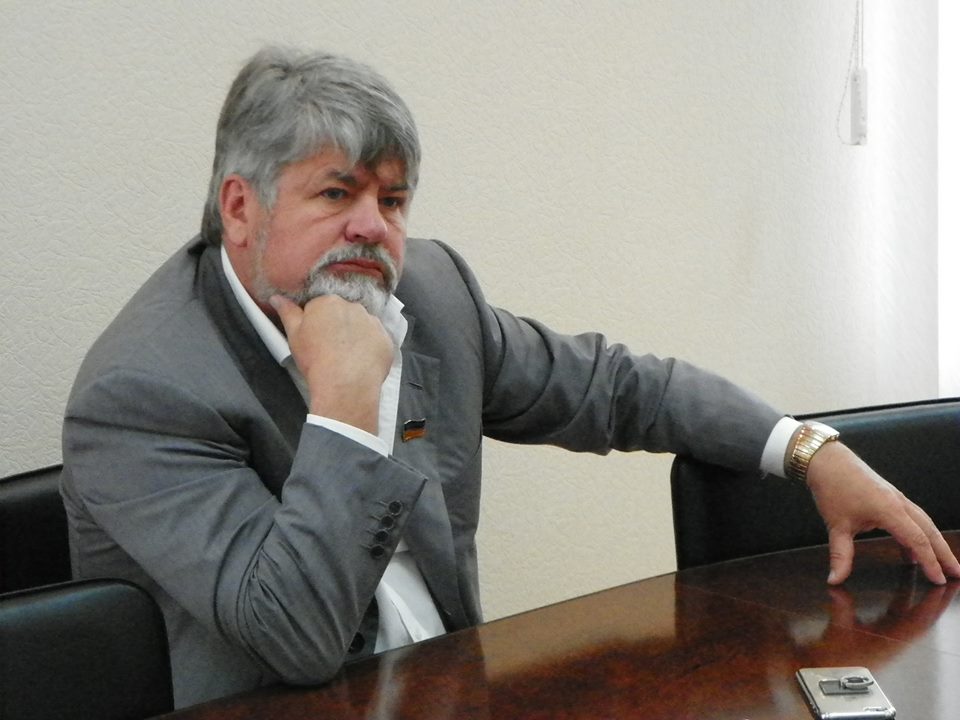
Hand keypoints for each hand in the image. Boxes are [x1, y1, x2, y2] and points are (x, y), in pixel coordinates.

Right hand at [270, 294, 392, 433]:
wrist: (345, 383)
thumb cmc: (315, 358)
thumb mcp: (294, 335)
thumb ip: (287, 313)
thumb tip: (276, 296)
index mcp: (328, 302)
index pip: (321, 306)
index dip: (317, 323)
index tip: (316, 339)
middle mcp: (353, 306)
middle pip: (344, 313)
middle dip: (339, 326)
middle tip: (332, 349)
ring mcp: (373, 322)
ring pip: (362, 325)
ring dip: (356, 335)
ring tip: (349, 357)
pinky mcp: (386, 339)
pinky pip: (377, 340)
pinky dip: (371, 348)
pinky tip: (363, 363)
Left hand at [805, 441, 959, 584]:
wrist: (827, 458)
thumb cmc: (832, 487)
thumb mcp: (836, 525)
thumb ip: (840, 555)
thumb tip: (834, 579)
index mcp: (890, 510)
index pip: (918, 541)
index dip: (930, 562)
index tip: (939, 580)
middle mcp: (899, 503)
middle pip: (929, 531)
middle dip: (944, 554)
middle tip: (957, 574)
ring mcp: (896, 498)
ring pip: (923, 523)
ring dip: (934, 543)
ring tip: (943, 564)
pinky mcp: (889, 496)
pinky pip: (910, 518)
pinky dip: (915, 535)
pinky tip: (909, 553)